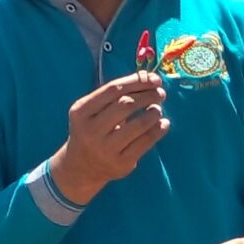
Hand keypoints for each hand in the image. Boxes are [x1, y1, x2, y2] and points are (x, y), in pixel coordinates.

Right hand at [52, 71, 168, 203]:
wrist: (82, 166)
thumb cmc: (92, 129)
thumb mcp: (92, 111)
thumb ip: (115, 94)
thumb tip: (149, 77)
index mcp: (81, 111)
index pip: (113, 89)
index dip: (137, 81)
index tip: (154, 79)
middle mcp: (91, 130)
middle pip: (126, 105)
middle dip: (147, 96)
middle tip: (159, 94)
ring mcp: (106, 149)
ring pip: (138, 125)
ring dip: (154, 113)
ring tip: (157, 109)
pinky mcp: (120, 163)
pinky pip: (145, 142)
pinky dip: (158, 130)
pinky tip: (163, 123)